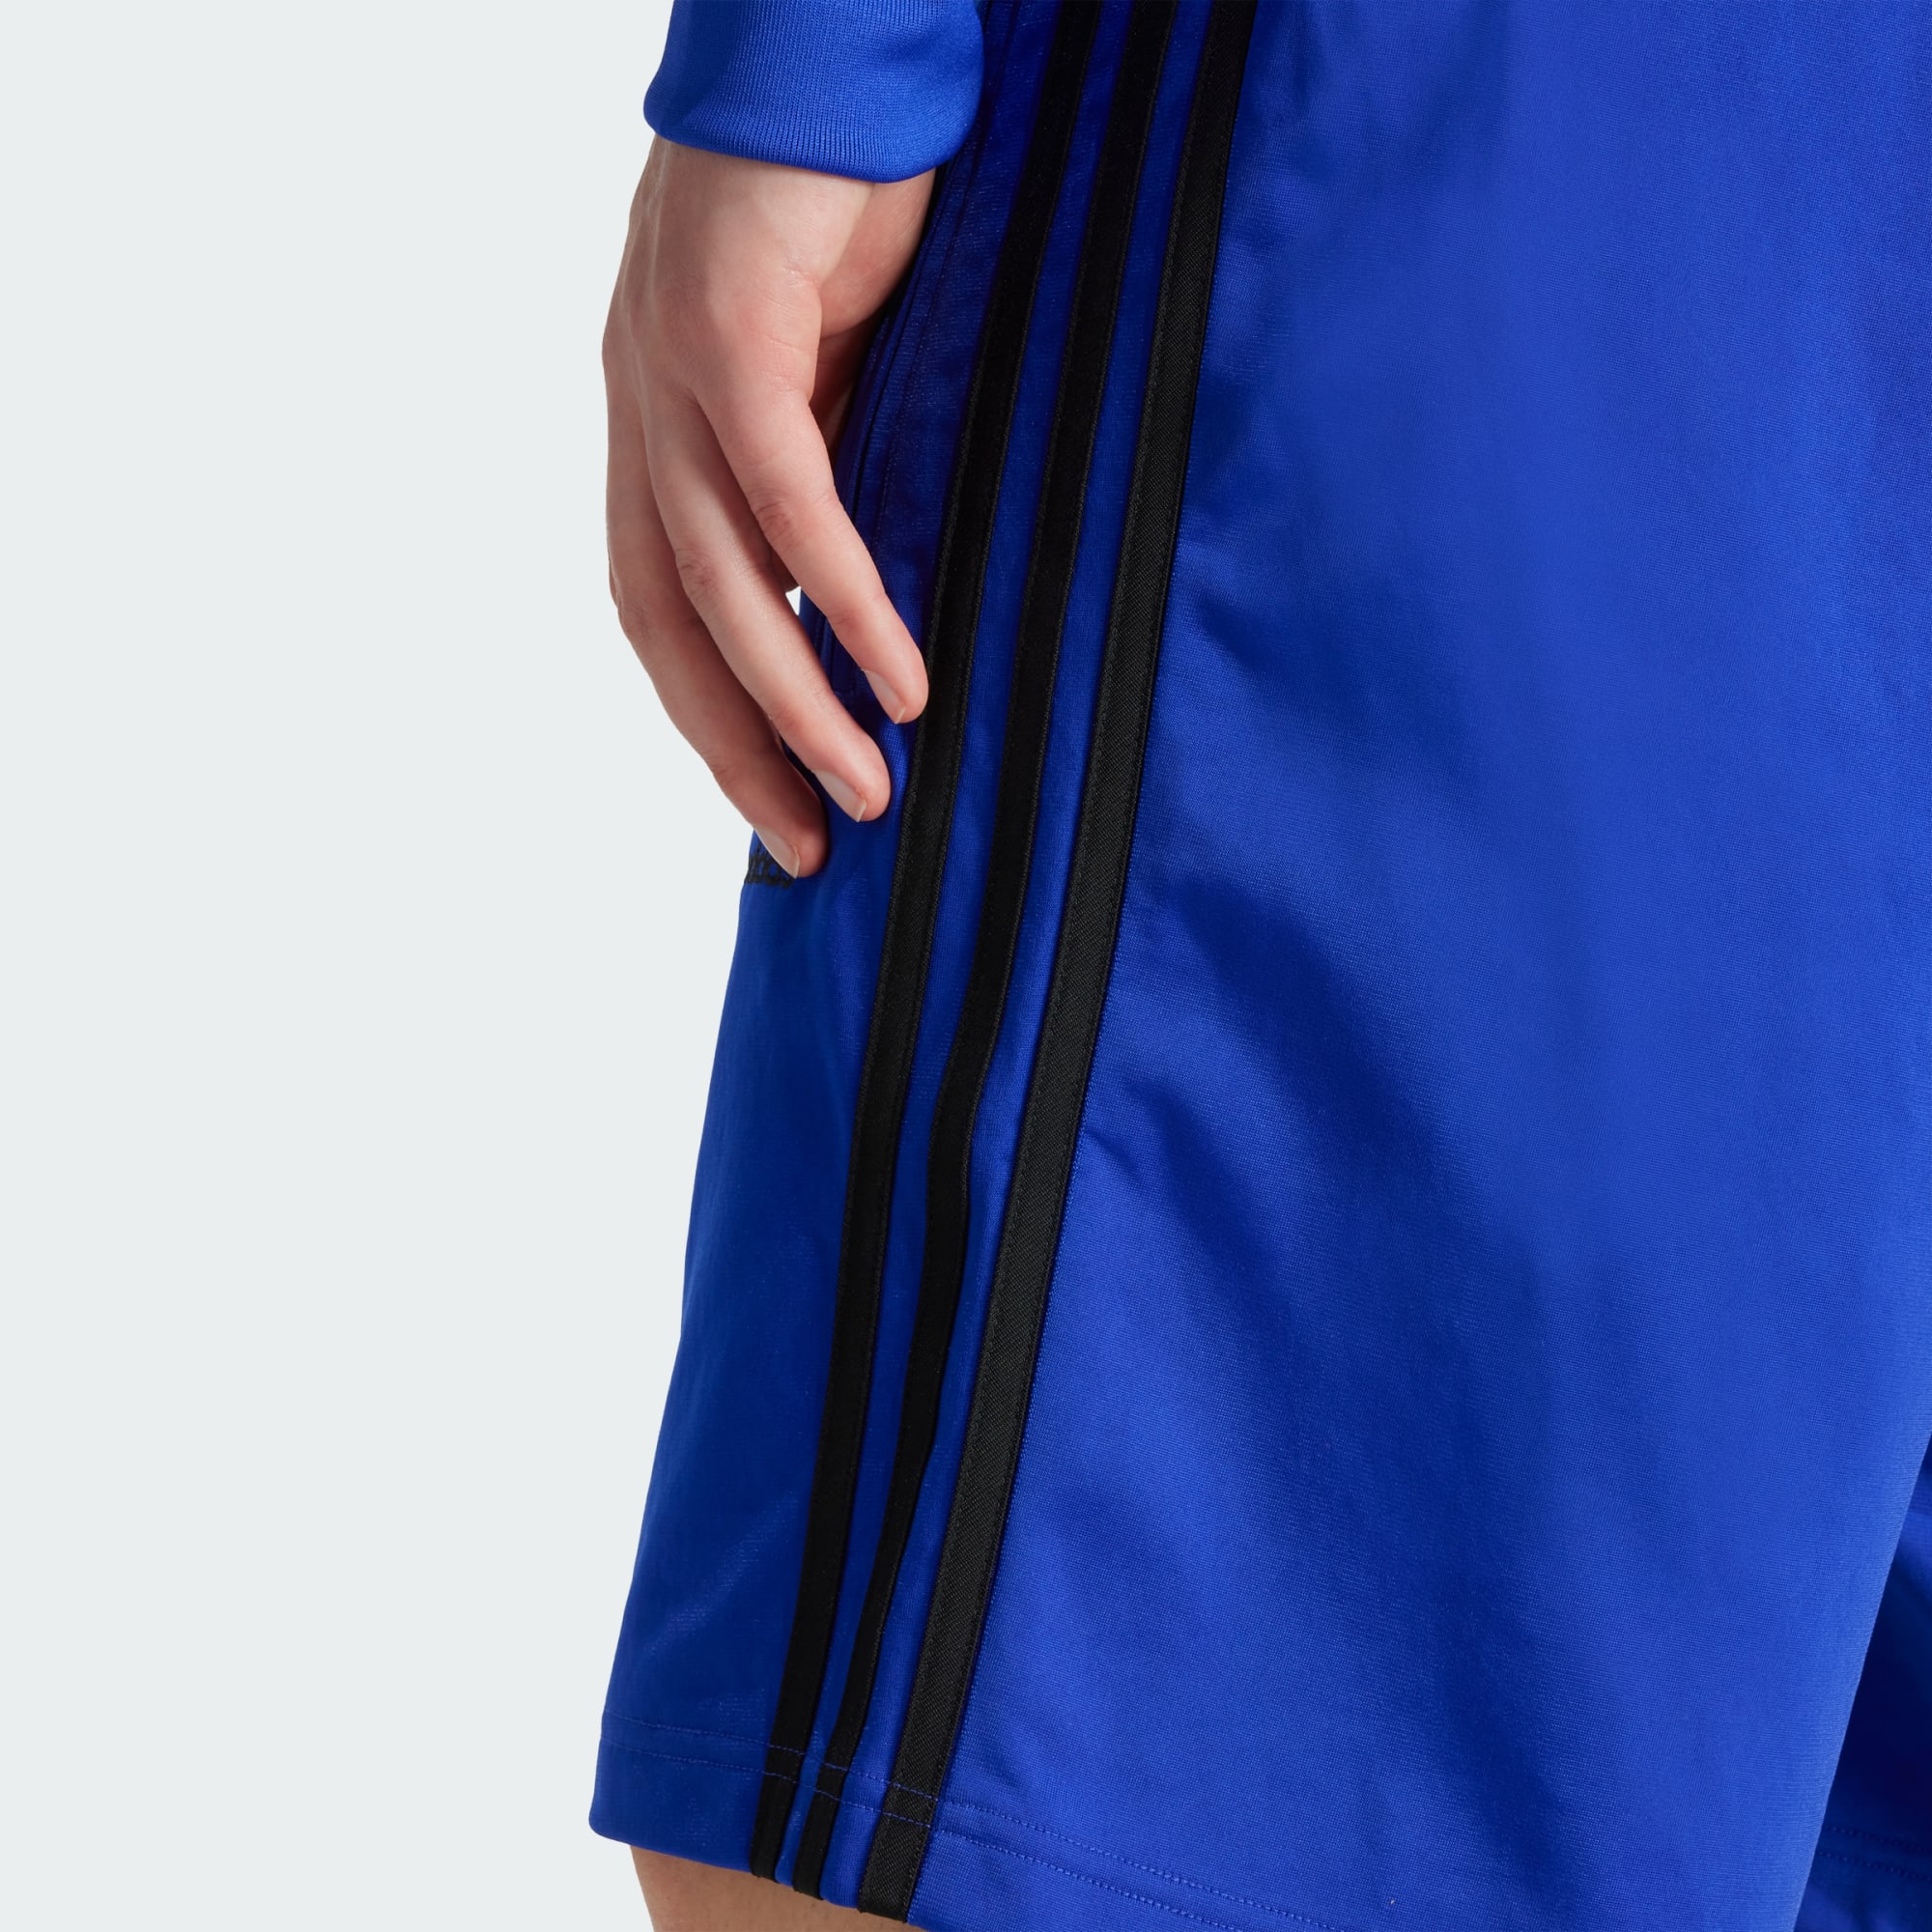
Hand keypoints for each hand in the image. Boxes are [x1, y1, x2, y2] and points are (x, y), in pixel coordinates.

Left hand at [604, 141, 934, 877]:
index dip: (714, 719)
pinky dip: (843, 595)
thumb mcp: (836, 367)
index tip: (781, 810)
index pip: (664, 604)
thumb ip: (832, 469)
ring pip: (718, 577)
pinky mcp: (728, 327)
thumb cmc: (848, 197)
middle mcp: (641, 406)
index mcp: (656, 423)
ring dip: (793, 700)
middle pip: (667, 617)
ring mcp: (670, 368)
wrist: (838, 38)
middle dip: (737, 746)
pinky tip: (896, 675)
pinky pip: (785, 494)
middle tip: (814, 844)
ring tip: (865, 791)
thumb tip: (870, 595)